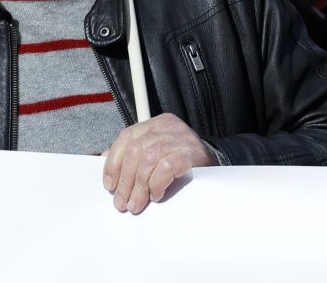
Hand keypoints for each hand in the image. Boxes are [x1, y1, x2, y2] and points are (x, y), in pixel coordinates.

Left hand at [101, 113, 215, 213]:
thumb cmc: (183, 161)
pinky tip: (156, 194)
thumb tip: (109, 166)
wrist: (217, 164)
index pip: (127, 137)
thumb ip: (134, 155)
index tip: (109, 184)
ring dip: (139, 187)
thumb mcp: (157, 152)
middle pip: (136, 151)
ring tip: (136, 203)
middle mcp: (167, 127)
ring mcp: (180, 138)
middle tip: (122, 202)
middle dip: (125, 180)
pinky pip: (166, 167)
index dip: (114, 162)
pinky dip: (157, 184)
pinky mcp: (191, 153)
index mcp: (156, 124)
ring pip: (148, 159)